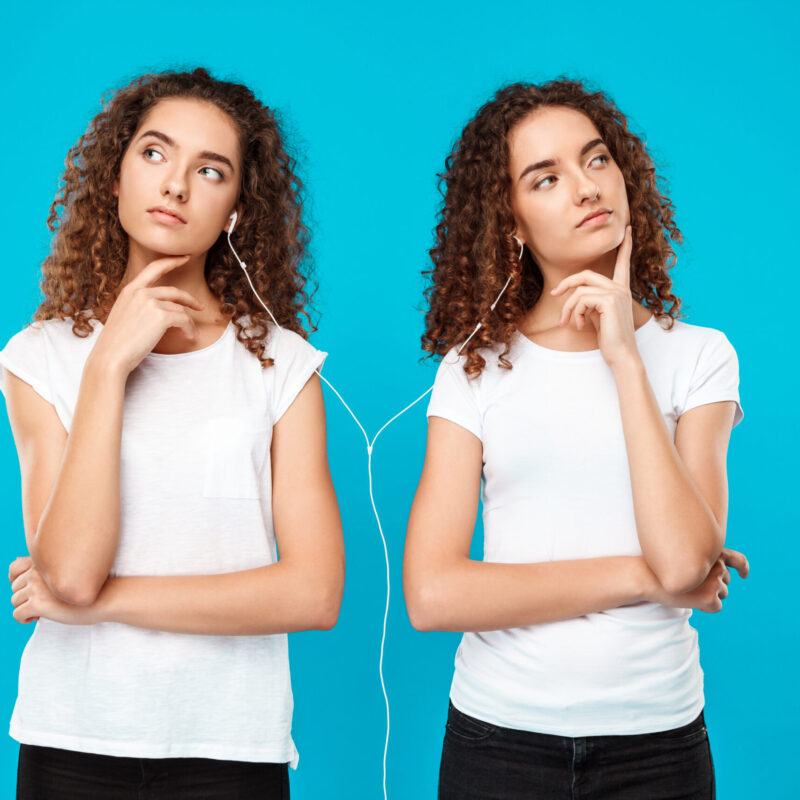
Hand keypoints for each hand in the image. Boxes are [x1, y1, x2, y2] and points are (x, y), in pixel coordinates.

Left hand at [9, 557, 98, 625]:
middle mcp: (38, 570)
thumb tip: (17, 561)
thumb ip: (46, 565)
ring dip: (25, 607)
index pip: (14, 567)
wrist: (107, 596)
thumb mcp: (68, 568)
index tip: (30, 589)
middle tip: (43, 602)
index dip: (17, 580)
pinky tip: (36, 618)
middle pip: (15, 587)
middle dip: (25, 596)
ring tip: (42, 610)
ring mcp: (37, 586)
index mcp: (44, 559)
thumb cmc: (91, 583)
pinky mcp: (38, 603)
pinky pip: (17, 614)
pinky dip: (23, 619)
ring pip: (15, 600)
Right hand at [90, 255, 206, 375]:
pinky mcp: (160, 316)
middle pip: (174, 291)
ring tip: (190, 332)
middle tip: (200, 306)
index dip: (172, 261)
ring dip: (188, 322)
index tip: (185, 258)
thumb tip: (163, 311)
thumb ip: (140, 306)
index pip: (153, 268)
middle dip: (190, 300)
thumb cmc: (116, 343)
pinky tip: (189, 336)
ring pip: (180, 309)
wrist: (110, 357)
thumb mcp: (124, 315)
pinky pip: (184, 320)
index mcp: (129, 290)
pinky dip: (189, 328)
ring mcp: (150, 303)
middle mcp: (140, 292)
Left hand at [549, 225, 636, 367]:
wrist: (621, 354)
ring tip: (566, 322)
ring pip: (579, 290)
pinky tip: (580, 325)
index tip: (630, 230)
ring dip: (568, 307)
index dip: (626, 246)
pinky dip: (575, 312)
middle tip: (554, 293)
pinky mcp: (609, 300)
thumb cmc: (609, 339)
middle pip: (586, 274)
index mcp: (621, 289)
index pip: (623, 263)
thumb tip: (575, 298)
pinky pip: (581, 299)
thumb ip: (592, 301)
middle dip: (566, 283)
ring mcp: (616, 292)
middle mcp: (621, 288)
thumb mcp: (599, 315)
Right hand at [651, 548, 749, 612]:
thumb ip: (702, 559)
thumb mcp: (683, 554)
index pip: (737, 559)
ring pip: (722, 594)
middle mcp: (717, 565)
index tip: (743, 575)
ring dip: (708, 596)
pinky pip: (716, 607)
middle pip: (725, 580)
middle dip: (713, 585)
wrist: (644, 575)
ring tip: (688, 590)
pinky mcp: (710, 597)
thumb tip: (716, 574)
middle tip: (691, 584)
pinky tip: (690, 601)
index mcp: (712, 551)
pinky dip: (705, 607)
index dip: (742, 567)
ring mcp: (715, 581)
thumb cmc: (659, 565)